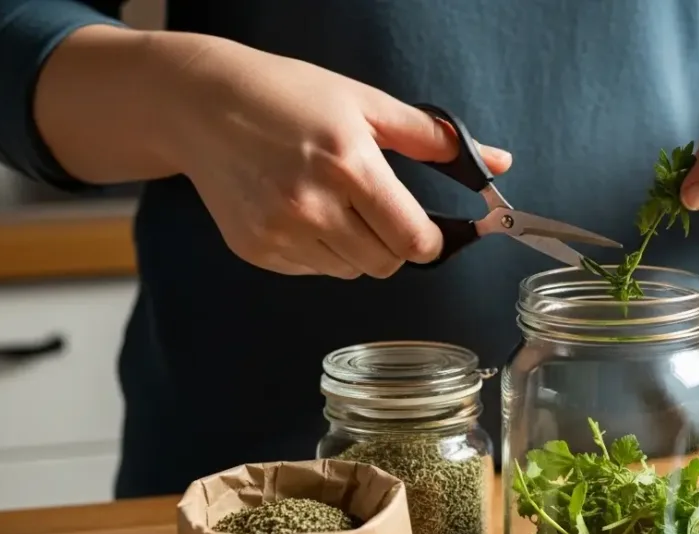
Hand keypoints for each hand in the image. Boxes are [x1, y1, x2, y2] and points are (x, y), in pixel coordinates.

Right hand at [167, 36, 510, 278]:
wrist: (200, 104)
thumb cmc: (288, 96)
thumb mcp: (366, 104)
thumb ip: (434, 138)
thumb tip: (497, 164)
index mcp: (350, 166)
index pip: (415, 240)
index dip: (430, 240)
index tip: (427, 229)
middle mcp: (313, 205)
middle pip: (387, 264)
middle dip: (394, 244)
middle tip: (376, 209)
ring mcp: (280, 232)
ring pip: (351, 272)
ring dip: (357, 249)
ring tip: (334, 204)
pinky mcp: (256, 250)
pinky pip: (313, 271)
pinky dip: (319, 252)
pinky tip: (300, 211)